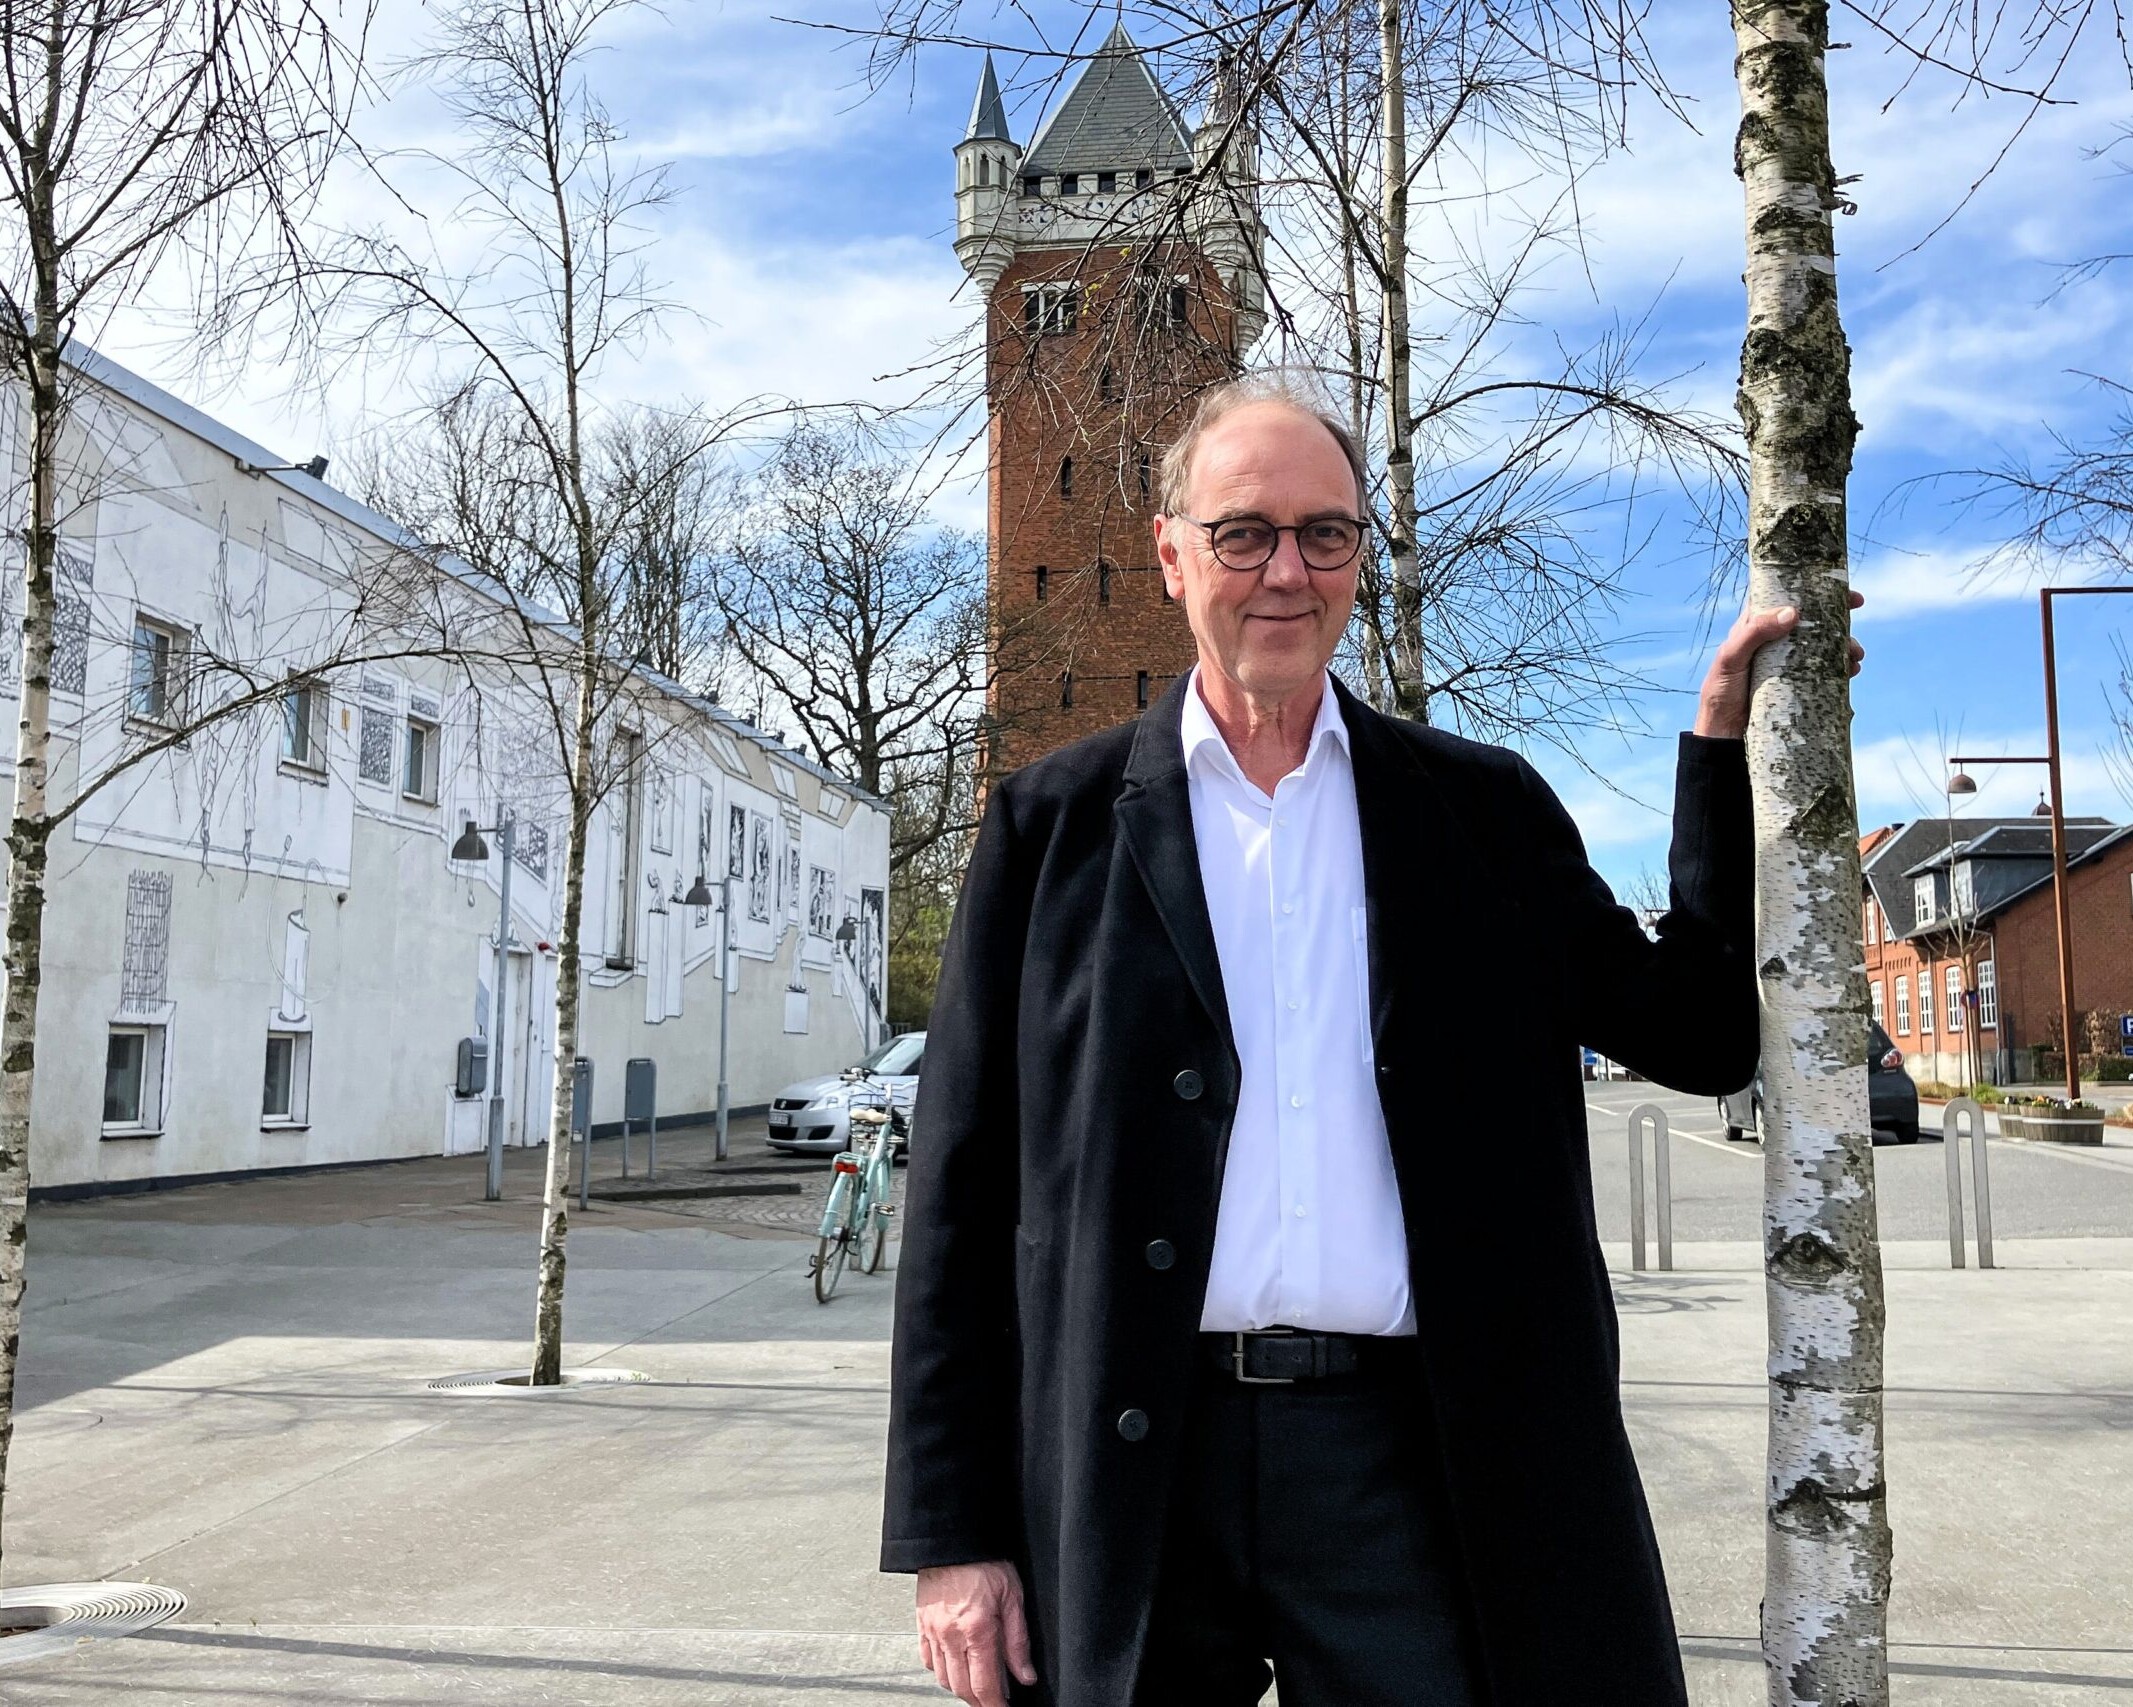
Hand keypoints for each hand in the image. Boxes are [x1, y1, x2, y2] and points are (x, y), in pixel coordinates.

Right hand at [916, 1560, 1036, 1704]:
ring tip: (977, 1684)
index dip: (995, 1705)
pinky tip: (954, 1666)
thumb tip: (1025, 1674)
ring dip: (961, 1688)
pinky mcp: (922, 1624)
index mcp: (977, 1629)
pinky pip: (928, 1660)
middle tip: (994, 1700)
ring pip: (944, 1679)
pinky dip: (941, 1671)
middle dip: (980, 1701)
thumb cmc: (983, 1560)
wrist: (952, 1538)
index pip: (985, 1685)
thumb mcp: (1012, 1596)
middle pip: (963, 1688)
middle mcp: (951, 1635)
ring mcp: (933, 1631)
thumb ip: (1018, 1640)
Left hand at [1695, 588, 1865, 738]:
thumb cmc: (1720, 691)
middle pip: (1812, 621)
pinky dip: (1842, 668)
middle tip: (1857, 609)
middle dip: (1837, 615)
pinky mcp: (1797, 685)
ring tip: (1855, 653)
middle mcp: (1774, 642)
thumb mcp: (1731, 657)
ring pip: (1823, 645)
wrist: (1723, 735)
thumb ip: (1754, 632)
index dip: (1813, 590)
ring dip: (1844, 644)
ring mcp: (1788, 663)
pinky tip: (1850, 671)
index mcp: (1756, 627)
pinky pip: (1825, 671)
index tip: (1840, 589)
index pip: (1786, 599)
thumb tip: (1792, 613)